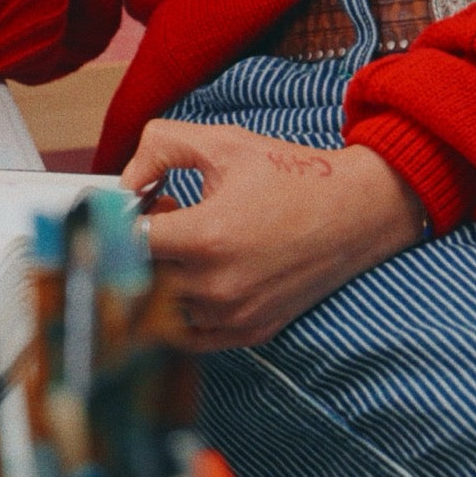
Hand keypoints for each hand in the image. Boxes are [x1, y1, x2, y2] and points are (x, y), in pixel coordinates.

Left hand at [120, 119, 425, 351]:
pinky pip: (189, 334)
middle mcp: (218, 286)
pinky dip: (178, 307)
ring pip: (160, 307)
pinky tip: (196, 271)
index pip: (125, 244)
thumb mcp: (221, 142)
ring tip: (186, 241)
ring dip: (158, 275)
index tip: (122, 208)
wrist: (359, 210)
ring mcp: (235, 315)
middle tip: (160, 217)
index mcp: (206, 238)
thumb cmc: (293, 175)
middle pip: (137, 278)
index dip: (116, 221)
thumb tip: (124, 181)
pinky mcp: (251, 331)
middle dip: (136, 246)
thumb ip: (158, 149)